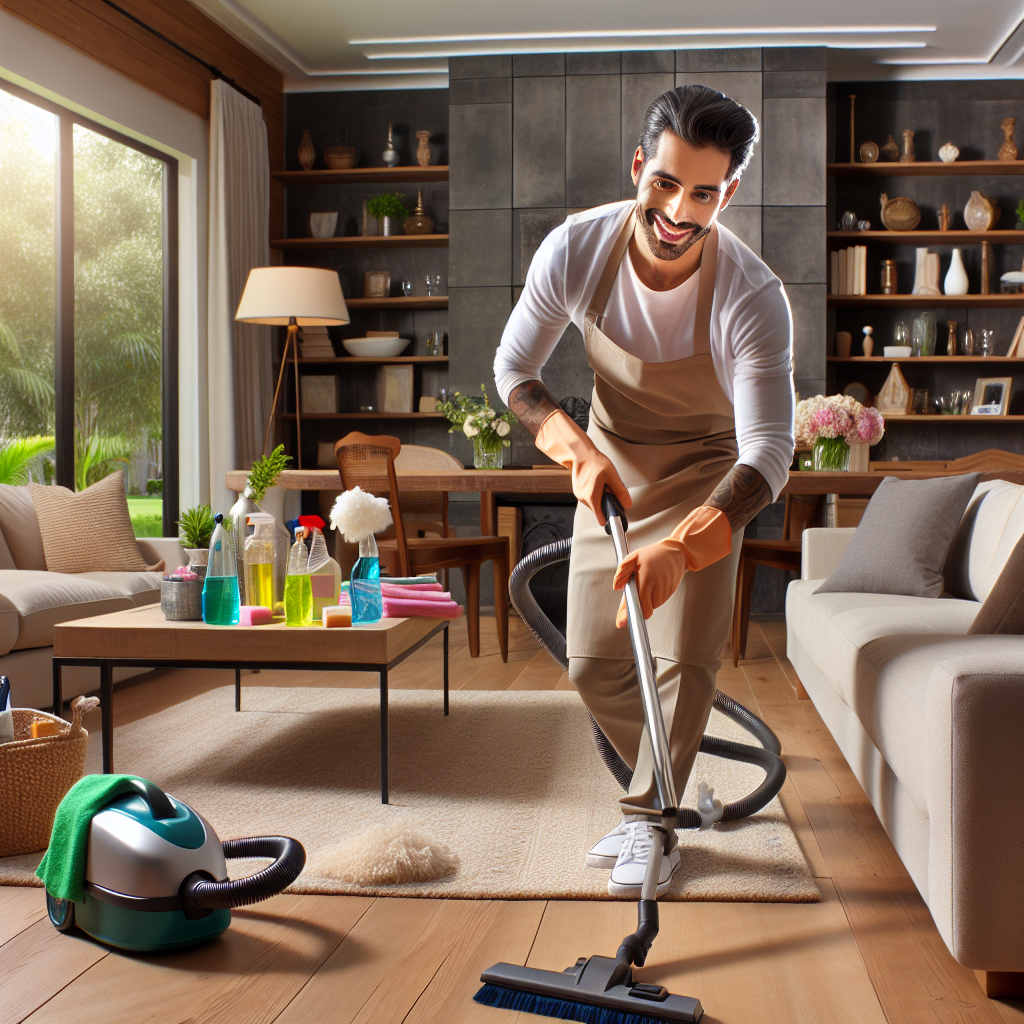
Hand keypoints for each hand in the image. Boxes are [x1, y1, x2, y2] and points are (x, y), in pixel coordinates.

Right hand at [535, 410, 630, 524]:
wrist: (580, 453)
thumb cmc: (594, 462)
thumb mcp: (612, 476)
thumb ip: (620, 492)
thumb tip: (628, 504)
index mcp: (591, 497)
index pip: (600, 517)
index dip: (609, 518)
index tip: (615, 517)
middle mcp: (583, 498)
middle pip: (598, 509)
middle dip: (606, 503)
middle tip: (610, 490)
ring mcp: (579, 494)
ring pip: (593, 503)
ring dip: (600, 497)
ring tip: (603, 484)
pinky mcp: (577, 491)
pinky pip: (589, 497)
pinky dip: (594, 493)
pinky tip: (597, 483)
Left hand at [611, 506, 732, 628]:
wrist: (677, 552)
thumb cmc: (654, 553)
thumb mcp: (633, 557)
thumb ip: (622, 572)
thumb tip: (616, 586)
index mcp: (646, 579)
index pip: (639, 605)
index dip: (630, 615)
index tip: (622, 623)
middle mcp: (657, 587)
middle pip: (645, 608)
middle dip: (638, 604)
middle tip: (636, 590)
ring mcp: (665, 591)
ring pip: (652, 605)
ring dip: (646, 599)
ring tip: (647, 581)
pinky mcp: (670, 592)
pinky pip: (658, 600)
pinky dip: (653, 596)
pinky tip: (654, 583)